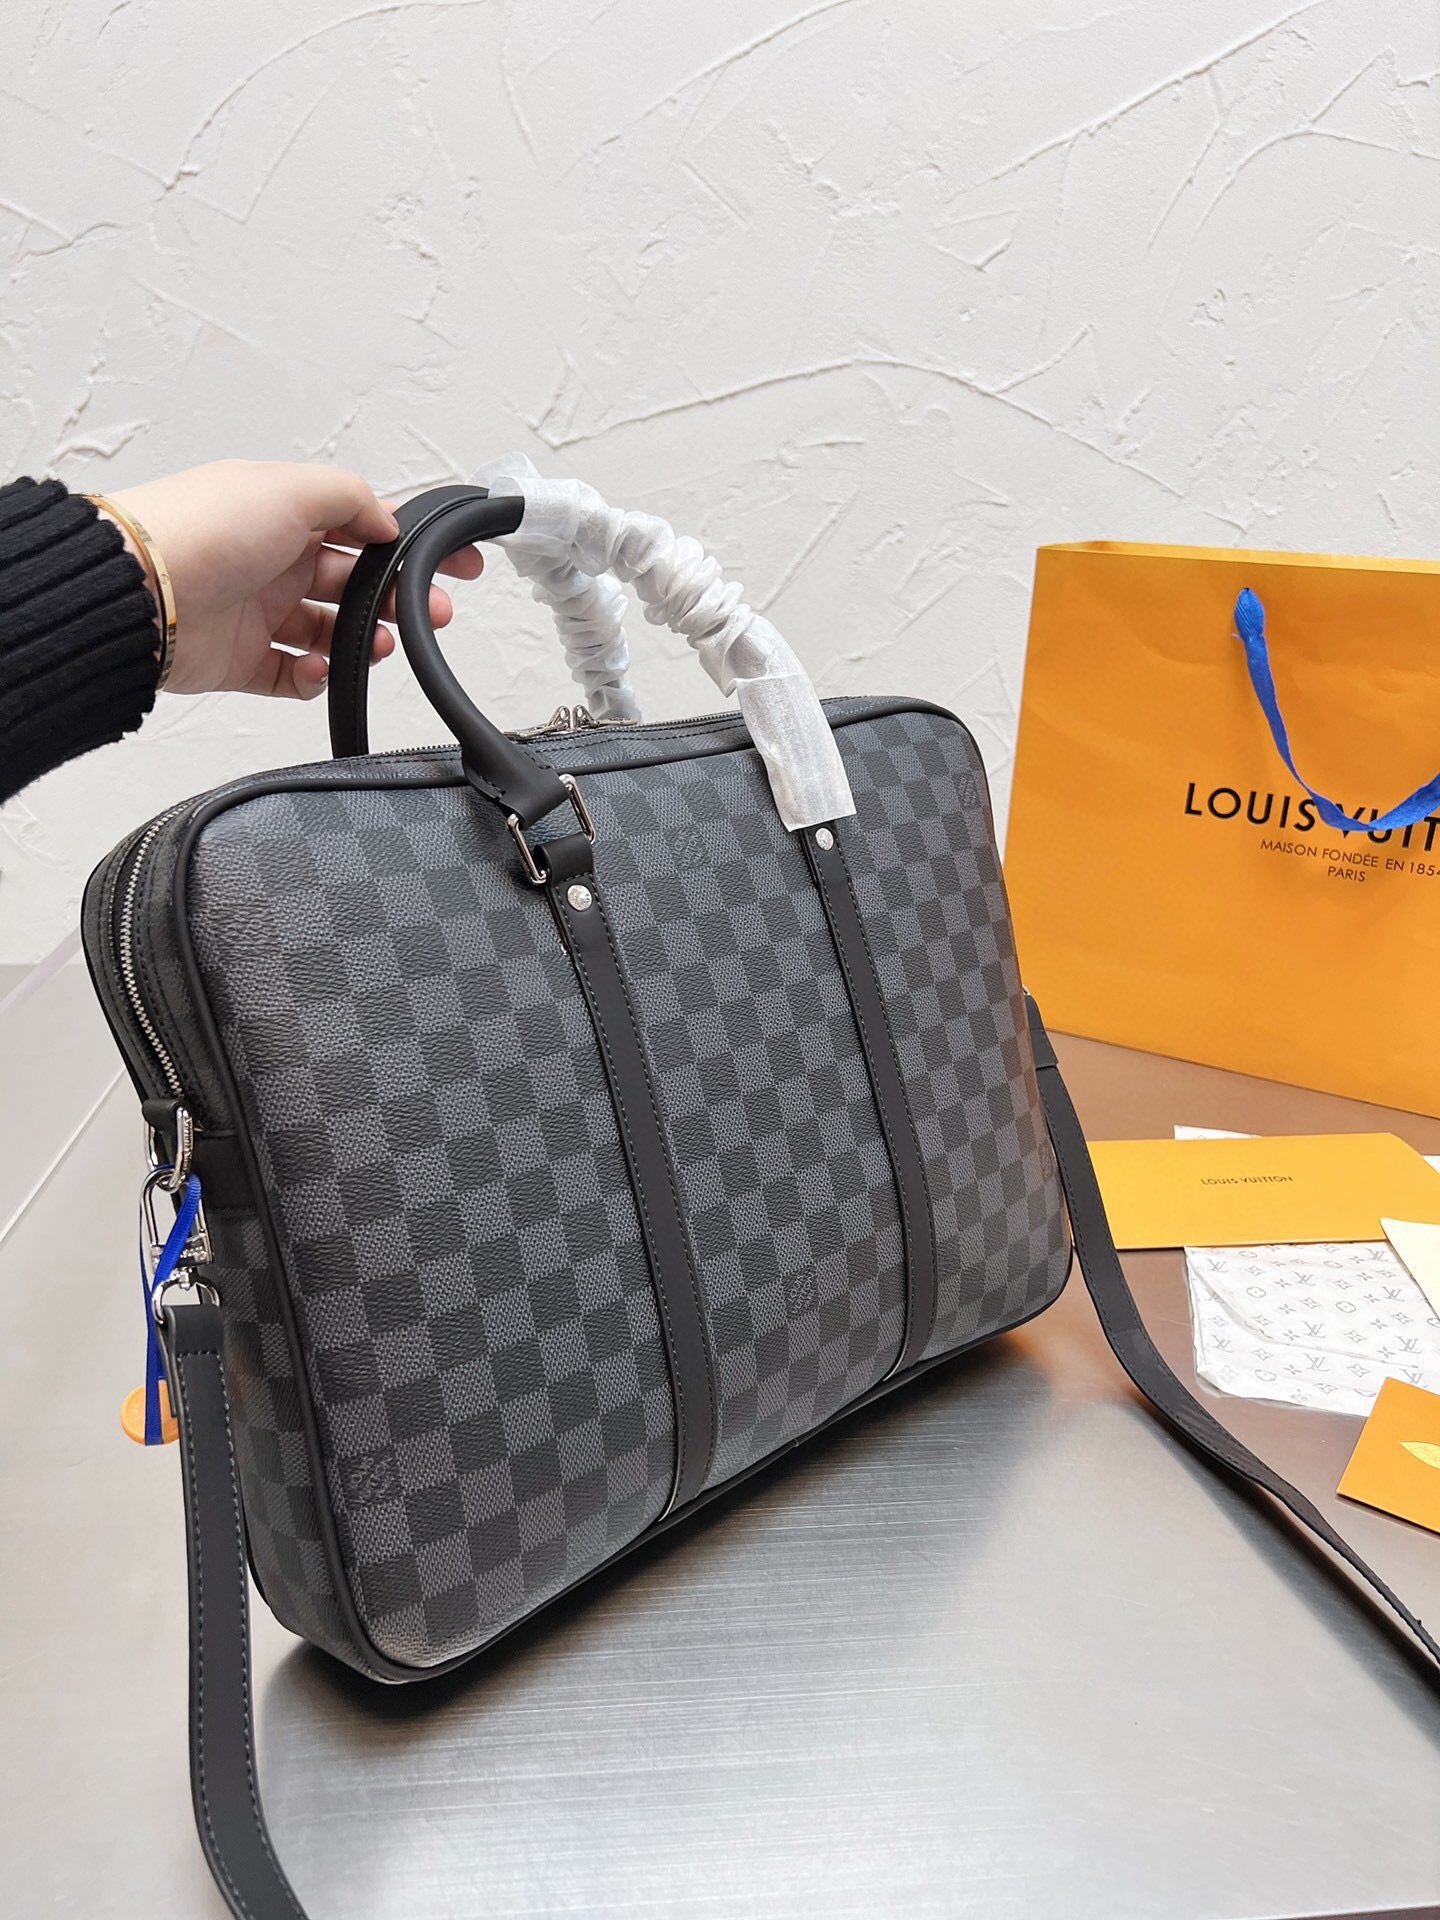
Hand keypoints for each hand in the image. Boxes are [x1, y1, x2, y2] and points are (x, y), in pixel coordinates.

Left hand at [99, 460, 483, 698]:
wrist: (140, 595)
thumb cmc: (201, 531)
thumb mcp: (290, 489)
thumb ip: (350, 497)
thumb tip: (385, 518)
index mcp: (283, 514)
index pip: (361, 527)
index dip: (408, 545)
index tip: (456, 565)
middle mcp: (270, 560)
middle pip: (353, 583)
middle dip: (397, 598)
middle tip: (431, 611)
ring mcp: (255, 611)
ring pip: (329, 631)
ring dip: (362, 640)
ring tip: (377, 644)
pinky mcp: (239, 660)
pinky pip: (291, 676)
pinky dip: (313, 677)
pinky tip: (316, 668)